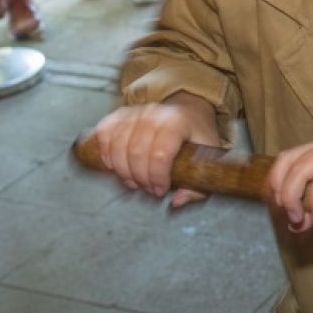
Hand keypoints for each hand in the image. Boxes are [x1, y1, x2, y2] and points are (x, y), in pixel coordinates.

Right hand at [89, 100, 221, 207]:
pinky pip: (104, 132)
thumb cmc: (197, 137)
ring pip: (117, 144)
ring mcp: (135, 111)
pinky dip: (105, 153)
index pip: (160, 153)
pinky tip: (113, 167)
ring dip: (122, 170)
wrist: (188, 111)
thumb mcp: (208, 159)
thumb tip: (176, 202)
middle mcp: (155, 113)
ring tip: (133, 182)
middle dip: (139, 177)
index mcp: (178, 122)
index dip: (156, 177)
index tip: (161, 190)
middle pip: (136, 151)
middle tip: (147, 188)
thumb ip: (197, 186)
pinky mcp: (120, 113)